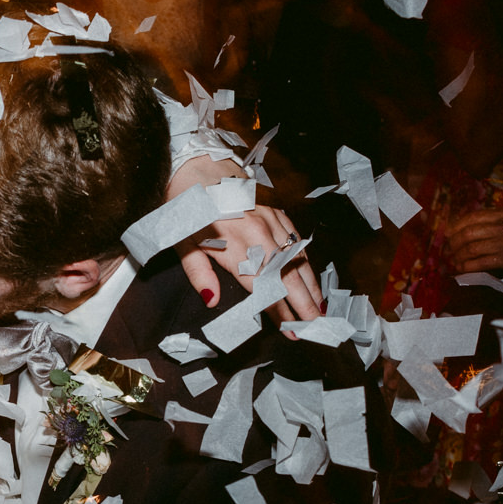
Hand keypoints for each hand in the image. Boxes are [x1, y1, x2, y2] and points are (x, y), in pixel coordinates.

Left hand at [167, 157, 322, 320]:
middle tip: (316, 327)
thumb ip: (198, 273)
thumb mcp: (183, 243)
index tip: (290, 331)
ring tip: (319, 309)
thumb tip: (211, 300)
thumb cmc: (189, 212)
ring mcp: (271, 222)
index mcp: (235, 245)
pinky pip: (297, 243)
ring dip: (310, 286)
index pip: (263, 288)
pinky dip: (307, 263)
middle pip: (287, 276)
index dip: (279, 311)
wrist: (199, 172)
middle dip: (304, 304)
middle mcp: (259, 234)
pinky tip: (312, 279)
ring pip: (298, 260)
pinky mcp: (277, 214)